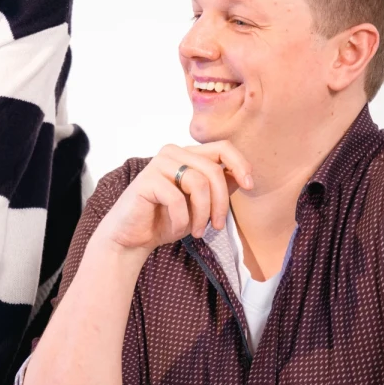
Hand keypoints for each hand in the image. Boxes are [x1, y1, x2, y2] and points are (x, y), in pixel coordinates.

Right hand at [96, 141, 253, 253]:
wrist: (133, 237)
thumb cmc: (166, 219)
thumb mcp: (200, 204)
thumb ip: (217, 187)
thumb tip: (241, 176)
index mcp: (187, 155)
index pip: (222, 147)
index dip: (240, 164)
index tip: (249, 186)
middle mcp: (173, 153)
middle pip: (214, 169)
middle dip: (221, 202)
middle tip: (218, 226)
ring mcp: (158, 164)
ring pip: (199, 183)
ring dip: (203, 214)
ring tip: (197, 231)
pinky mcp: (147, 180)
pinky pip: (178, 199)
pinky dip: (183, 219)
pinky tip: (178, 228)